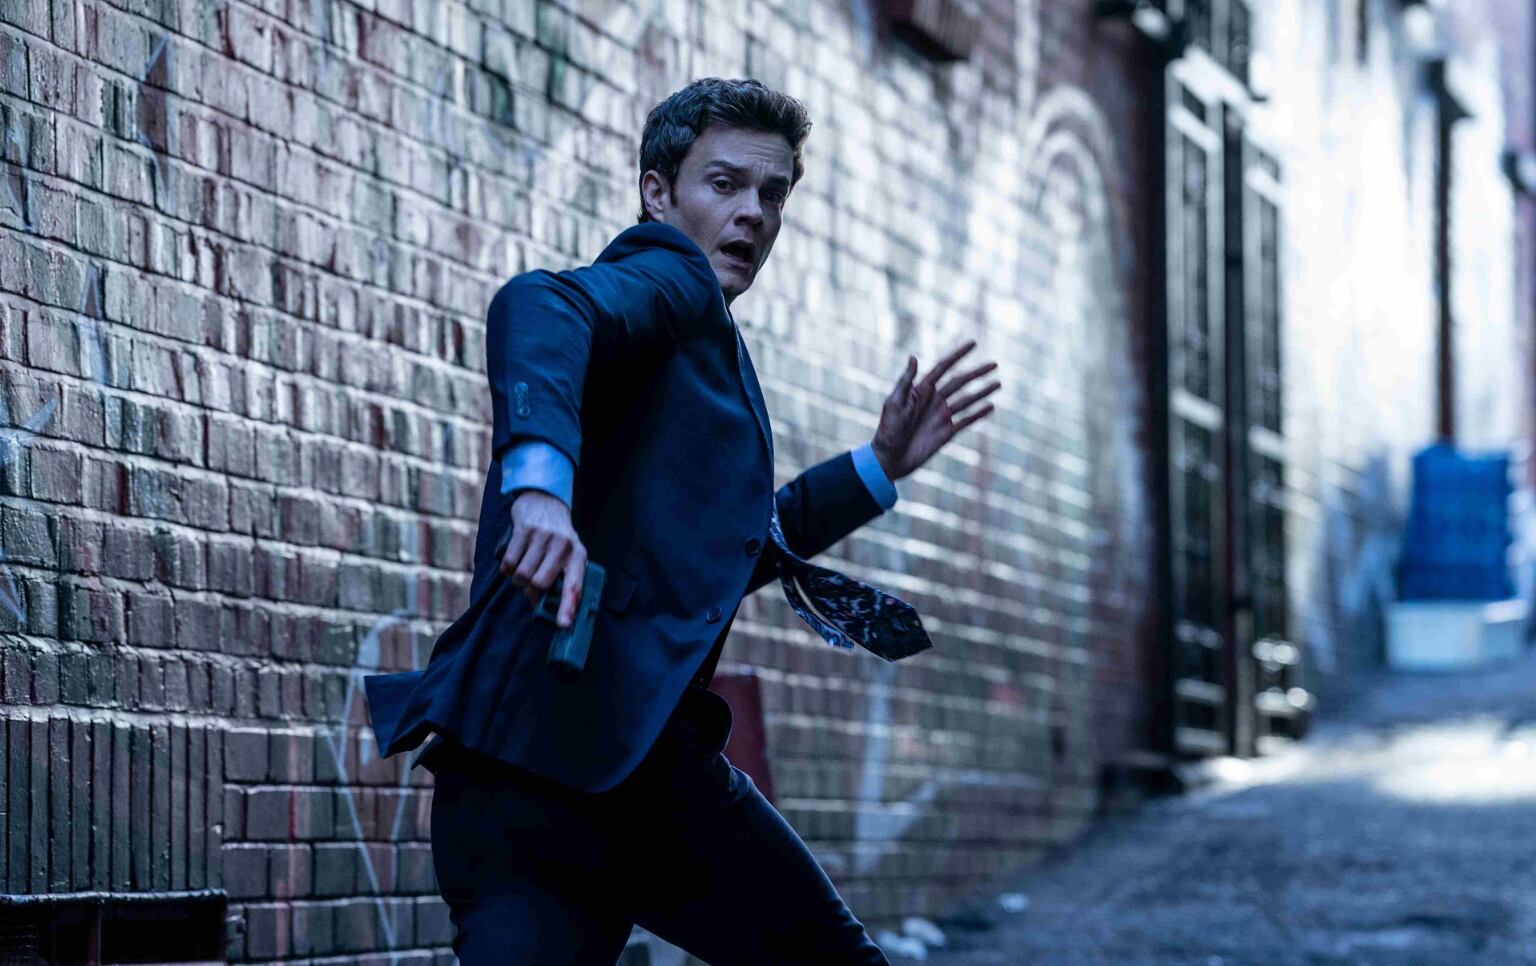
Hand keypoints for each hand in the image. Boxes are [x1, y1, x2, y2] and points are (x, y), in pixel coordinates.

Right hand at [502, 490, 586, 626]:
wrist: (545, 501)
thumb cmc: (558, 537)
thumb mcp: (570, 554)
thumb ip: (565, 578)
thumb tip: (552, 610)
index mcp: (577, 556)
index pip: (574, 586)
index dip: (567, 607)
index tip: (562, 624)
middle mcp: (562, 546)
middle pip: (539, 584)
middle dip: (531, 594)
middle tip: (531, 590)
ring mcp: (542, 537)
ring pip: (522, 575)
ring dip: (517, 581)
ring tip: (523, 573)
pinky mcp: (523, 530)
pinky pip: (508, 563)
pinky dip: (507, 570)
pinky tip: (513, 563)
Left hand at [871, 339, 999, 481]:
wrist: (890, 458)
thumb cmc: (887, 430)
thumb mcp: (894, 403)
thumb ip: (906, 382)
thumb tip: (913, 357)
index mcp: (921, 390)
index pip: (943, 367)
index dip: (958, 355)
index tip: (973, 343)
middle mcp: (934, 400)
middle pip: (960, 382)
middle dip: (977, 373)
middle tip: (995, 364)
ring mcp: (942, 416)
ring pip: (967, 400)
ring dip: (982, 391)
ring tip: (998, 383)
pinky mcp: (947, 432)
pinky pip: (966, 420)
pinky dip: (979, 414)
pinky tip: (991, 406)